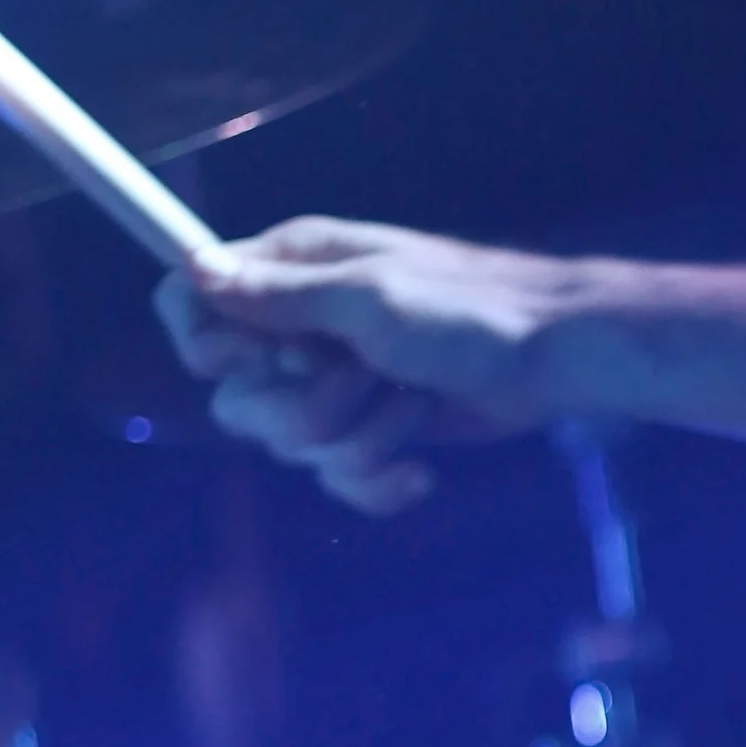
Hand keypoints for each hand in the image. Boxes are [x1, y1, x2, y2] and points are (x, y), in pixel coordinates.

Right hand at [155, 220, 593, 515]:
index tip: (261, 358)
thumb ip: (282, 295)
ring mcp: (332, 384)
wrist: (554, 360)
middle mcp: (299, 327)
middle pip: (235, 399)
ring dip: (355, 438)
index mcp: (291, 273)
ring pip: (288, 444)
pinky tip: (419, 468)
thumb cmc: (470, 311)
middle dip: (302, 409)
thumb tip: (194, 268)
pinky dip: (377, 478)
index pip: (192, 307)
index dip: (211, 345)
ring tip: (413, 404)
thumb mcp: (371, 298)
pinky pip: (333, 476)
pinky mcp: (368, 430)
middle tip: (364, 379)